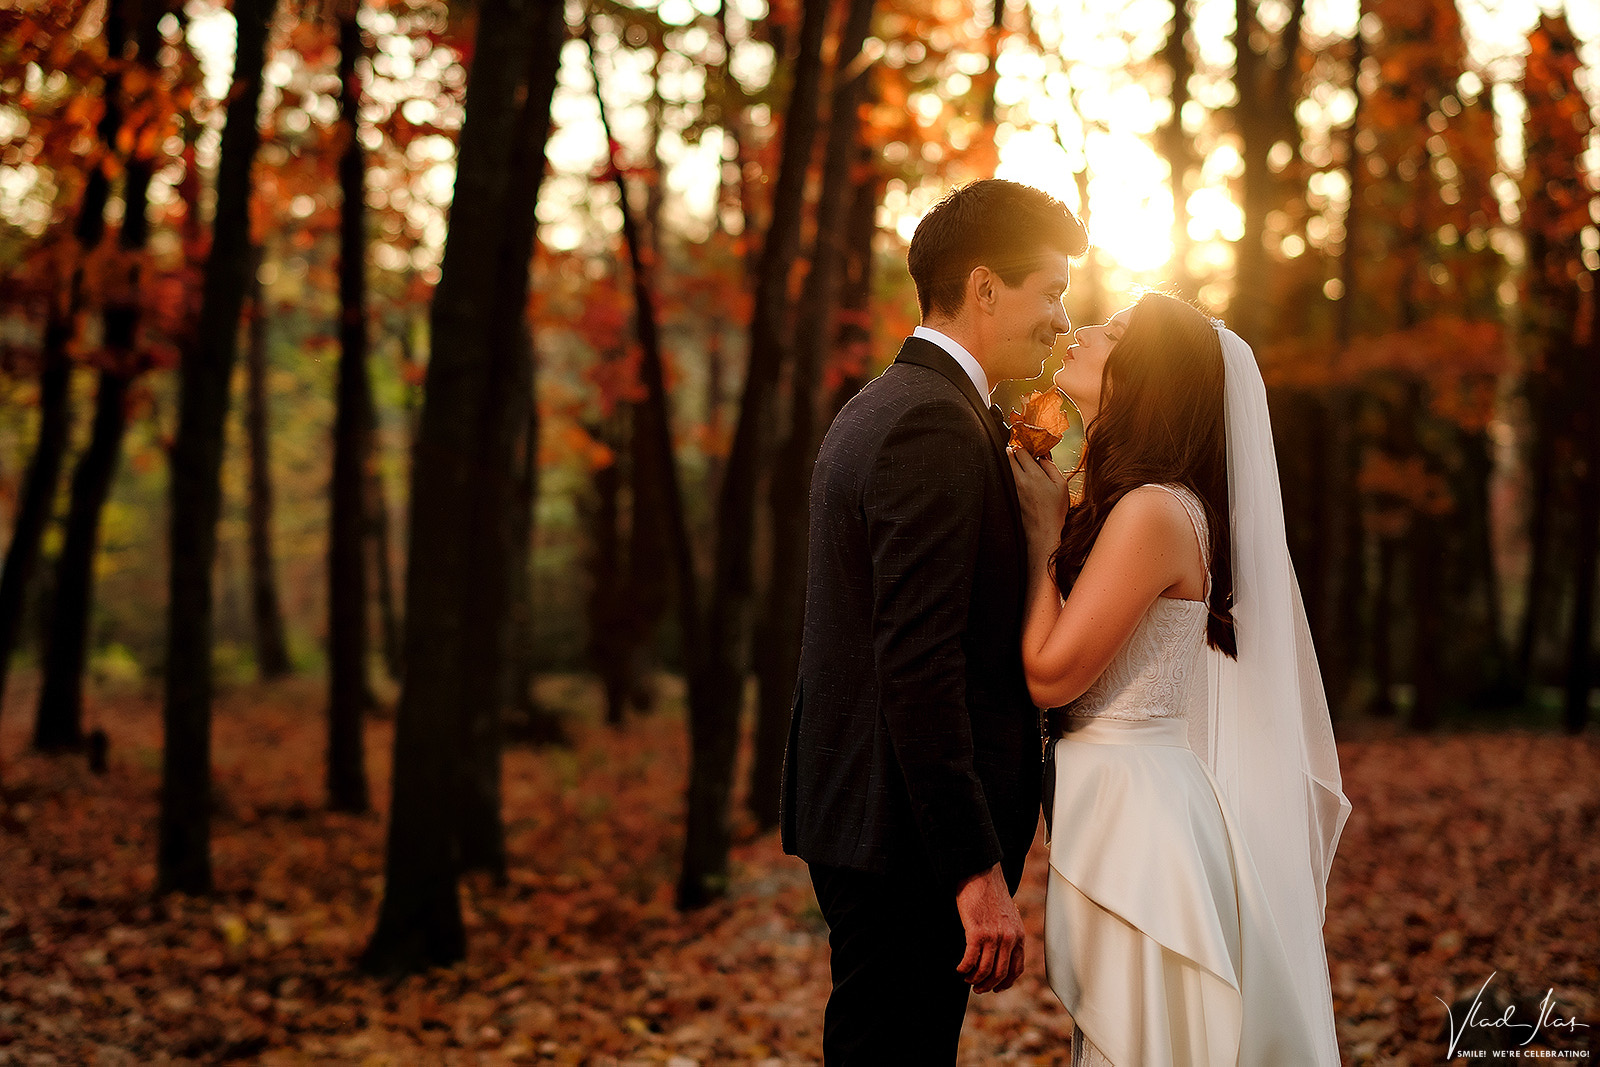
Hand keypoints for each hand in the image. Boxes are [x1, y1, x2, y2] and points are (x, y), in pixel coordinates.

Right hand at [954, 863, 1024, 993]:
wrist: (980, 873)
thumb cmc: (990, 893)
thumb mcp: (1008, 916)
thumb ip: (1007, 934)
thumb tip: (1000, 952)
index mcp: (1019, 936)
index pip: (1017, 969)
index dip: (1005, 983)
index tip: (995, 988)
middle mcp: (1009, 939)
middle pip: (1000, 974)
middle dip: (987, 985)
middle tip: (977, 988)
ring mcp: (994, 936)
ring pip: (985, 970)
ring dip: (974, 979)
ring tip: (966, 978)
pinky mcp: (977, 932)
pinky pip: (971, 960)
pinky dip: (964, 968)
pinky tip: (959, 968)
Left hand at [1009, 447, 1070, 544]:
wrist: (1044, 530)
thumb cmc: (1055, 509)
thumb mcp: (1060, 485)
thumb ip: (1051, 467)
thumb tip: (1043, 456)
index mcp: (1033, 475)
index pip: (1021, 451)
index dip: (1024, 444)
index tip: (1029, 441)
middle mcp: (1020, 479)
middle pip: (1010, 456)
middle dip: (1014, 449)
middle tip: (1021, 446)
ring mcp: (1014, 487)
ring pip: (1009, 466)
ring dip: (1013, 460)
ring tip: (1023, 458)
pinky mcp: (1013, 495)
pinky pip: (1011, 477)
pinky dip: (1015, 471)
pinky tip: (1024, 473)